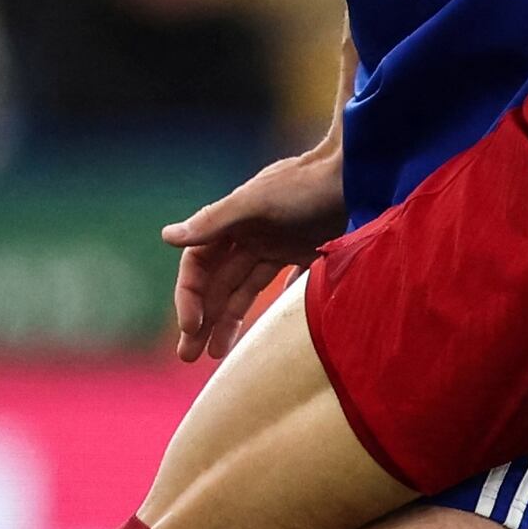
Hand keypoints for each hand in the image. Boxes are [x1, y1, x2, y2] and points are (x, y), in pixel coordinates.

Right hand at [164, 134, 345, 361]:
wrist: (360, 173)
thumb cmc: (307, 184)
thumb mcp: (257, 202)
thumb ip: (214, 221)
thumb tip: (167, 237)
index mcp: (230, 222)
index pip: (198, 266)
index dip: (190, 297)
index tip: (190, 328)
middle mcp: (249, 235)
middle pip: (217, 283)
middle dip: (202, 318)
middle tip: (187, 356)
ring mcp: (278, 244)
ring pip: (245, 288)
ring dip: (229, 319)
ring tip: (217, 353)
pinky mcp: (307, 251)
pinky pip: (285, 282)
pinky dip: (275, 302)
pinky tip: (270, 330)